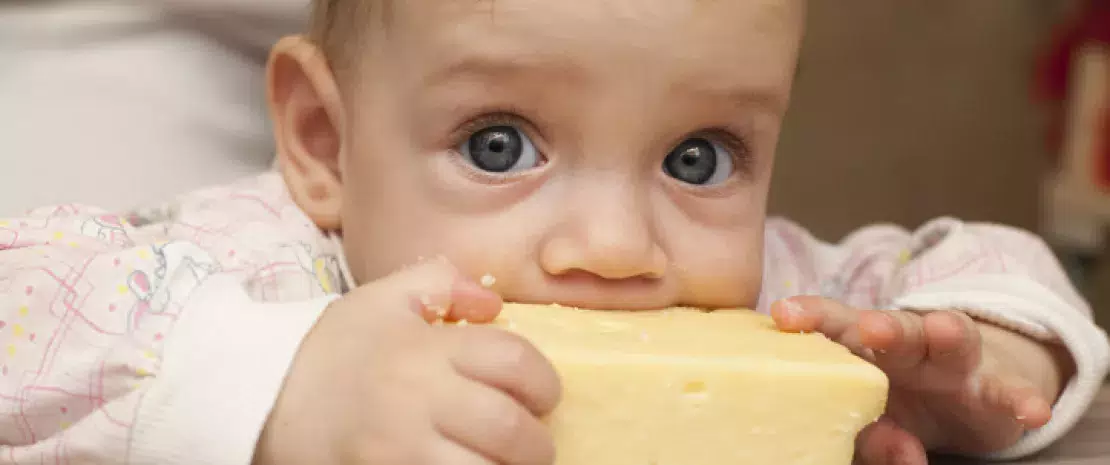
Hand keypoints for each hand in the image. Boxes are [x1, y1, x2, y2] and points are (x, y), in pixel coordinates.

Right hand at [254, 260, 561, 464]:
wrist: (265, 405)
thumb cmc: (334, 352)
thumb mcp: (380, 299)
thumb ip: (440, 282)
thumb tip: (494, 305)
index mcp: (423, 349)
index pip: (513, 361)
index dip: (543, 381)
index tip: (542, 396)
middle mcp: (417, 401)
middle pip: (508, 428)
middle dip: (535, 442)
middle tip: (532, 443)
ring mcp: (400, 452)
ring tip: (504, 463)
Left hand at [771, 296, 1054, 464]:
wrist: (970, 396)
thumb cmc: (900, 401)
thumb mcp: (878, 420)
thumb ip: (870, 437)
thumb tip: (897, 452)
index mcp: (865, 347)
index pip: (834, 326)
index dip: (811, 317)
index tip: (783, 314)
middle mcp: (908, 345)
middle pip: (893, 326)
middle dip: (882, 325)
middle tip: (869, 326)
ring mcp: (953, 361)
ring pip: (950, 339)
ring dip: (945, 332)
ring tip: (943, 329)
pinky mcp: (994, 385)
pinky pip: (1008, 390)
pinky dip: (1021, 398)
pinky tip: (1031, 411)